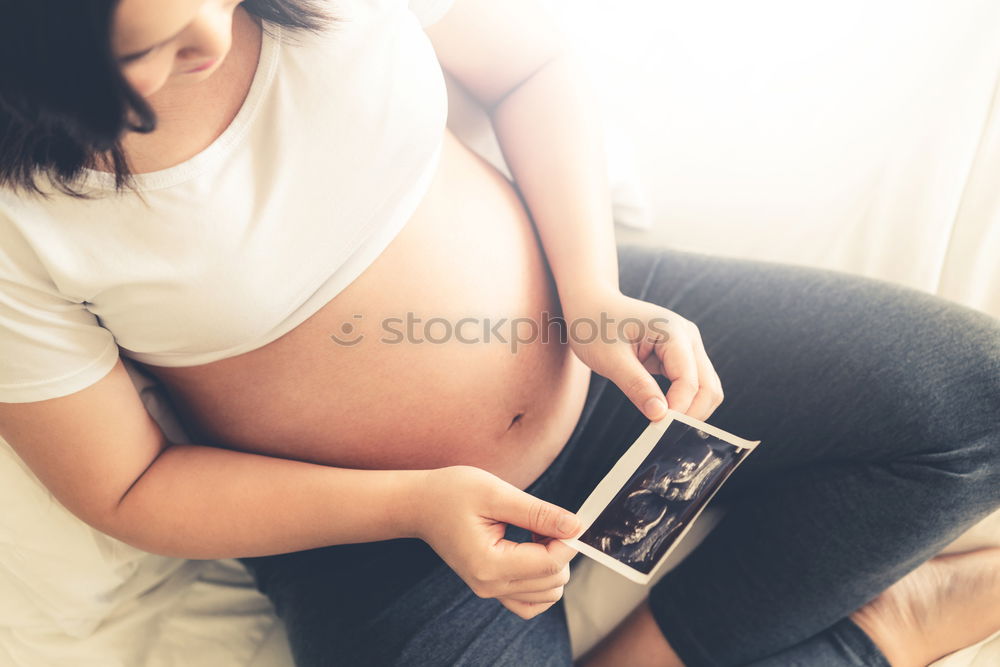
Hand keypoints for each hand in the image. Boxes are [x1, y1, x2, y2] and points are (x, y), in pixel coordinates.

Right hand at [413, 466, 580, 618]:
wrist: (420, 505)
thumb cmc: (452, 493)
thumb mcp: (496, 493)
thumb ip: (538, 513)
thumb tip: (575, 527)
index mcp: (489, 564)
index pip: (550, 564)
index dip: (568, 540)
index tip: (568, 517)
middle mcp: (489, 586)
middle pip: (553, 582)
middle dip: (560, 550)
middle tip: (544, 520)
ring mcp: (489, 591)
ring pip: (547, 595)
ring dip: (553, 565)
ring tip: (536, 534)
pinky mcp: (491, 588)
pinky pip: (530, 601)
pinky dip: (541, 580)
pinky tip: (532, 551)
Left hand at [563, 288, 723, 421]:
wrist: (591, 305)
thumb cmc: (595, 326)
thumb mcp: (610, 359)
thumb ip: (637, 386)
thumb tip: (660, 416)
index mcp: (673, 331)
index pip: (689, 381)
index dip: (677, 409)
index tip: (657, 429)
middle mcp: (688, 337)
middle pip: (709, 388)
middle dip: (690, 414)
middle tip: (663, 433)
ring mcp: (687, 346)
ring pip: (705, 389)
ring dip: (688, 409)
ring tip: (661, 424)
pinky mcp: (680, 356)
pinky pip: (692, 385)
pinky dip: (682, 402)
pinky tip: (661, 412)